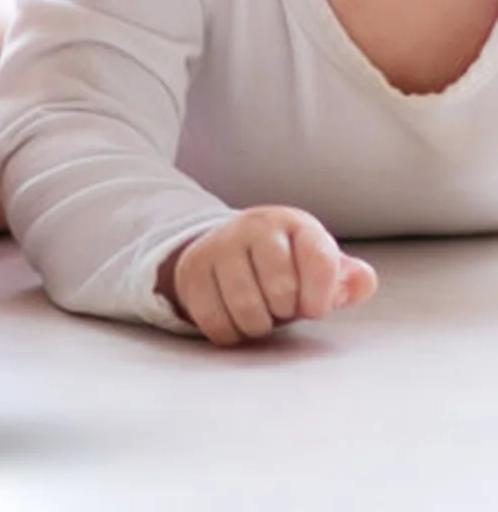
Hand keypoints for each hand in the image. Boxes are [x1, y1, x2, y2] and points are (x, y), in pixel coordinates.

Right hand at [158, 206, 377, 345]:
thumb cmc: (287, 267)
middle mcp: (253, 227)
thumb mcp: (320, 268)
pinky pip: (216, 320)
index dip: (320, 296)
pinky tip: (235, 317)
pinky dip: (231, 332)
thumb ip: (348, 279)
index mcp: (293, 224)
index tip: (315, 308)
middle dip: (285, 310)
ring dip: (258, 325)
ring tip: (260, 313)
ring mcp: (218, 246)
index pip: (318, 260)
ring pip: (246, 308)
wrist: (228, 252)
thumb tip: (363, 280)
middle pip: (281, 289)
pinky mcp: (191, 271)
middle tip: (280, 305)